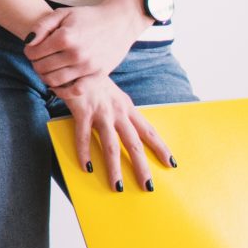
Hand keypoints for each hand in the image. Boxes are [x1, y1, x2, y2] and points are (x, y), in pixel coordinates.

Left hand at [23, 0, 146, 92]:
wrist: (119, 23)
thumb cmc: (88, 17)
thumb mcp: (63, 14)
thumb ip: (42, 26)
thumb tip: (28, 42)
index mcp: (65, 37)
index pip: (33, 53)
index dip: (29, 51)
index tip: (33, 49)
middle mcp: (76, 54)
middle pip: (41, 68)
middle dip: (36, 64)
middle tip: (40, 59)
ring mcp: (88, 67)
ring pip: (54, 81)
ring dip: (45, 77)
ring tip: (48, 69)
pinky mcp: (98, 77)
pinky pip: (74, 91)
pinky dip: (62, 91)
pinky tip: (58, 84)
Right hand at [56, 72, 175, 192]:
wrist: (77, 59)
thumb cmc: (92, 79)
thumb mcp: (113, 94)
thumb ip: (119, 111)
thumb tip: (124, 131)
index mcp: (127, 107)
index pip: (148, 131)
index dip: (160, 148)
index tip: (171, 163)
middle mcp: (118, 111)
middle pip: (134, 144)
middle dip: (142, 167)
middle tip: (148, 187)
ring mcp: (101, 111)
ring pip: (110, 144)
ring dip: (114, 167)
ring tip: (117, 186)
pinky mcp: (82, 110)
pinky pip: (83, 136)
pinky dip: (84, 153)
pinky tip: (86, 167)